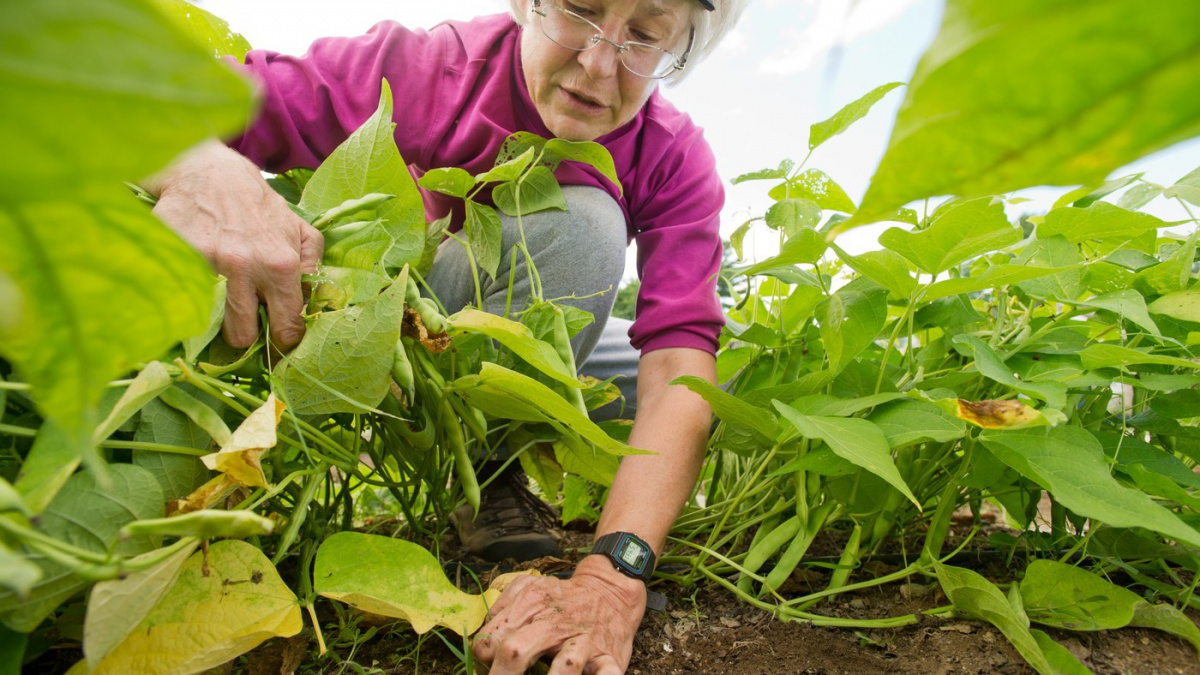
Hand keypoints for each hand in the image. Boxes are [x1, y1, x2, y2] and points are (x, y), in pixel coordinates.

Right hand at [149, 140, 322, 350]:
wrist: (207, 172)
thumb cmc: (257, 205)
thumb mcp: (299, 230)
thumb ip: (314, 268)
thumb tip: (318, 306)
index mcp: (280, 264)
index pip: (288, 327)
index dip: (285, 340)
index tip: (280, 340)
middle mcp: (244, 267)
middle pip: (243, 337)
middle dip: (246, 333)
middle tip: (246, 319)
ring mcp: (205, 264)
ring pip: (212, 326)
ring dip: (217, 321)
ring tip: (222, 302)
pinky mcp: (174, 258)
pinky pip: (181, 301)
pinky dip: (188, 299)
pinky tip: (195, 283)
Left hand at [474, 556, 646, 673]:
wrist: (611, 590)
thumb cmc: (564, 598)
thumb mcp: (531, 588)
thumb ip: (503, 606)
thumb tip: (484, 640)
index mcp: (530, 606)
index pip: (493, 638)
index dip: (484, 655)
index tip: (487, 663)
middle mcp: (553, 625)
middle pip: (517, 651)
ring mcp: (583, 642)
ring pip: (565, 665)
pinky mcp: (608, 656)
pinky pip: (608, 673)